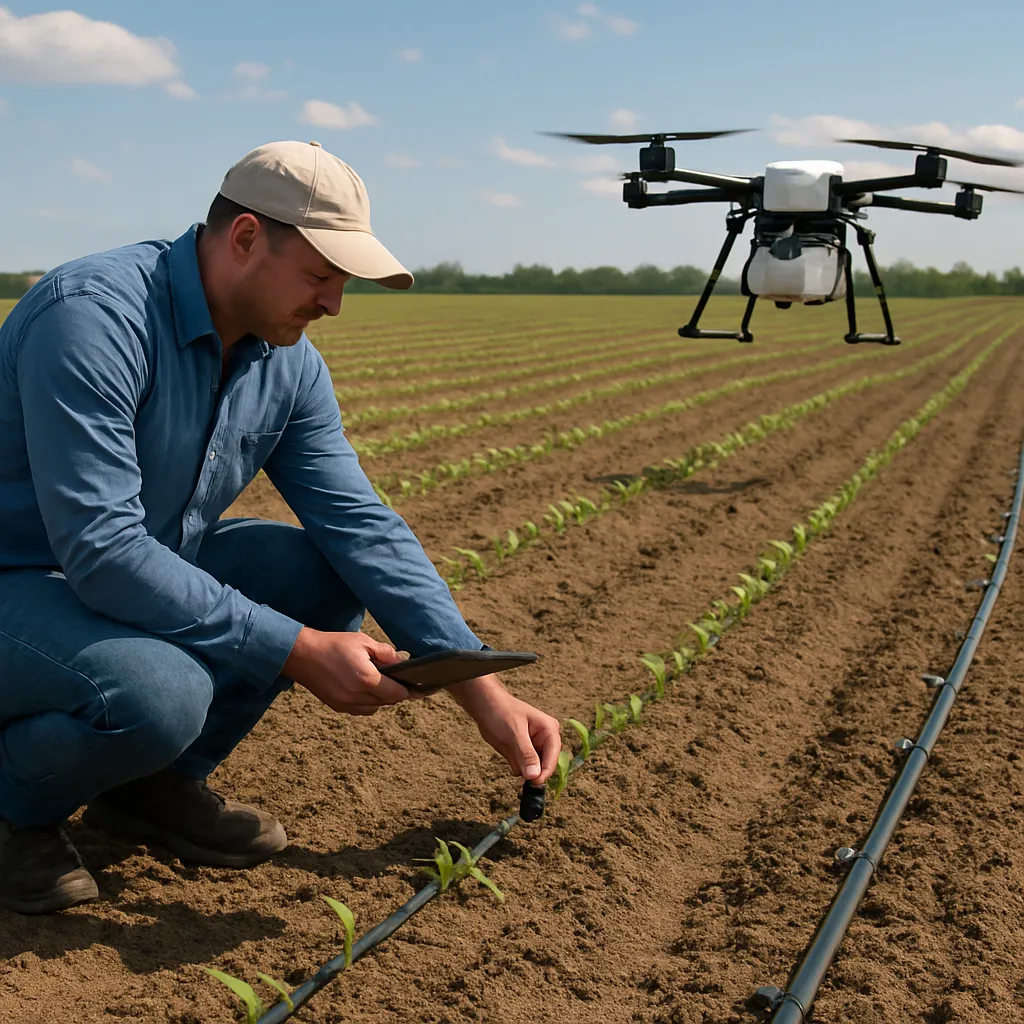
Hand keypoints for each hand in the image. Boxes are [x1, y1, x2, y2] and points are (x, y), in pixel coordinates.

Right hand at [283, 626, 415, 715]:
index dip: (410, 691)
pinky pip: (361, 710)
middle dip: (397, 692)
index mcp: (366, 680)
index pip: (398, 694)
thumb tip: (404, 662)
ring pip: (375, 708)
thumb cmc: (334, 644)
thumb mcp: (363, 642)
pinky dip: (369, 702)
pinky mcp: (337, 707)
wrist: (301, 655)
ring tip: (382, 682)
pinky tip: (366, 688)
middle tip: (403, 681)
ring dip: (382, 698)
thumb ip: (386, 654)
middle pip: (388, 702)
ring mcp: (346, 704)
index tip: (421, 688)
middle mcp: (357, 696)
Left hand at [448, 675, 561, 783]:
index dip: (545, 771)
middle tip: (516, 760)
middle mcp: (545, 739)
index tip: (534, 782)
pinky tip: (507, 750)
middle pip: (545, 765)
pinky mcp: (524, 753)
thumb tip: (535, 776)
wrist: (484, 706)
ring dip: (520, 765)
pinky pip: (523, 768)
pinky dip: (514, 764)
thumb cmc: (501, 713)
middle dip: (530, 768)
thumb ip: (526, 754)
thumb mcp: (514, 733)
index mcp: (549, 730)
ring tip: (510, 748)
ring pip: (533, 769)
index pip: (553, 756)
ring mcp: (534, 747)